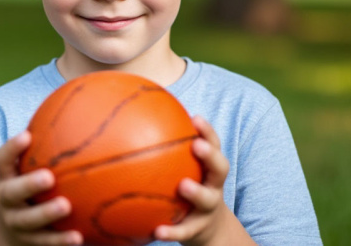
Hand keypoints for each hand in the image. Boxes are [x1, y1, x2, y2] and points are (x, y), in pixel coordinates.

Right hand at [0, 130, 82, 245]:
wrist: (14, 232)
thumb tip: (90, 118)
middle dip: (29, 184)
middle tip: (48, 177)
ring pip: (28, 221)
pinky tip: (79, 237)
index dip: (12, 148)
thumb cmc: (32, 189)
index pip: (2, 160)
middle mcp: (7, 200)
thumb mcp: (31, 169)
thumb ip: (49, 149)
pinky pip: (45, 242)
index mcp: (7, 178)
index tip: (27, 136)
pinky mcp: (30, 242)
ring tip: (66, 206)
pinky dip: (61, 240)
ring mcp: (17, 223)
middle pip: (11, 193)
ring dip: (46, 214)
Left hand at [154, 116, 252, 245]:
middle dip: (210, 155)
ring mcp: (207, 208)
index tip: (195, 118)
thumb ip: (168, 152)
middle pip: (220, 168)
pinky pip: (185, 231)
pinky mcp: (197, 229)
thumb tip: (131, 125)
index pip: (213, 144)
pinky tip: (156, 232)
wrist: (209, 229)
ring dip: (197, 192)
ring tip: (183, 186)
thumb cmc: (190, 188)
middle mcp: (213, 185)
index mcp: (209, 168)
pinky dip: (172, 232)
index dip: (207, 131)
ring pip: (207, 199)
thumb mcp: (186, 170)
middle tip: (197, 145)